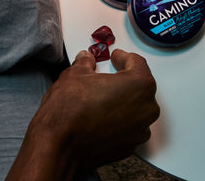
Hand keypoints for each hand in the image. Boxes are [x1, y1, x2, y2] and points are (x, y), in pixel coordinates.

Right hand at [41, 48, 159, 166]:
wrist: (58, 147)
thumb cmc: (69, 113)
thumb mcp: (76, 75)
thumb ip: (86, 63)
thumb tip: (86, 60)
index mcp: (139, 84)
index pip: (137, 63)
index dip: (124, 57)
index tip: (116, 57)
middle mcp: (146, 108)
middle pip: (141, 85)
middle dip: (125, 78)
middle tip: (110, 74)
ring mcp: (140, 129)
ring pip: (137, 107)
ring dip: (124, 100)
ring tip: (104, 96)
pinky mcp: (130, 145)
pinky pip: (130, 125)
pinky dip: (121, 119)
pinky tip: (104, 115)